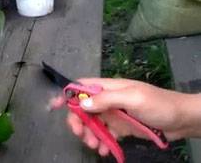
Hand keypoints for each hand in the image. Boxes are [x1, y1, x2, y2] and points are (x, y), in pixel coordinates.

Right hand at [53, 78, 200, 156]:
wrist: (182, 120)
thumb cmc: (158, 104)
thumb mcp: (132, 98)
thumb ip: (107, 99)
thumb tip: (82, 103)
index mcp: (109, 87)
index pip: (82, 86)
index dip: (67, 94)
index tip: (54, 106)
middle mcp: (108, 99)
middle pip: (83, 108)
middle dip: (78, 121)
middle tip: (79, 135)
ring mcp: (114, 114)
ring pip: (92, 123)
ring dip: (89, 135)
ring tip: (94, 146)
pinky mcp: (121, 127)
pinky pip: (104, 134)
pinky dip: (101, 142)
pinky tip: (104, 150)